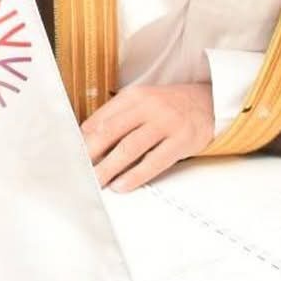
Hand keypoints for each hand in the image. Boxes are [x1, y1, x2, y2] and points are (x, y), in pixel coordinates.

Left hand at [80, 82, 215, 191]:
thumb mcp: (142, 102)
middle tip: (78, 170)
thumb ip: (117, 116)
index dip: (83, 138)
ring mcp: (166, 123)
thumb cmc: (168, 106)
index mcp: (133, 96)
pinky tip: (122, 184)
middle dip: (91, 153)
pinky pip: (154, 160)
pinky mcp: (182, 140)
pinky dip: (136, 174)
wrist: (209, 102)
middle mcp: (148, 107)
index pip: (101, 118)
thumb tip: (86, 139)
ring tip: (97, 181)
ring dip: (109, 167)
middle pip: (111, 131)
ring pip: (130, 147)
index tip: (71, 154)